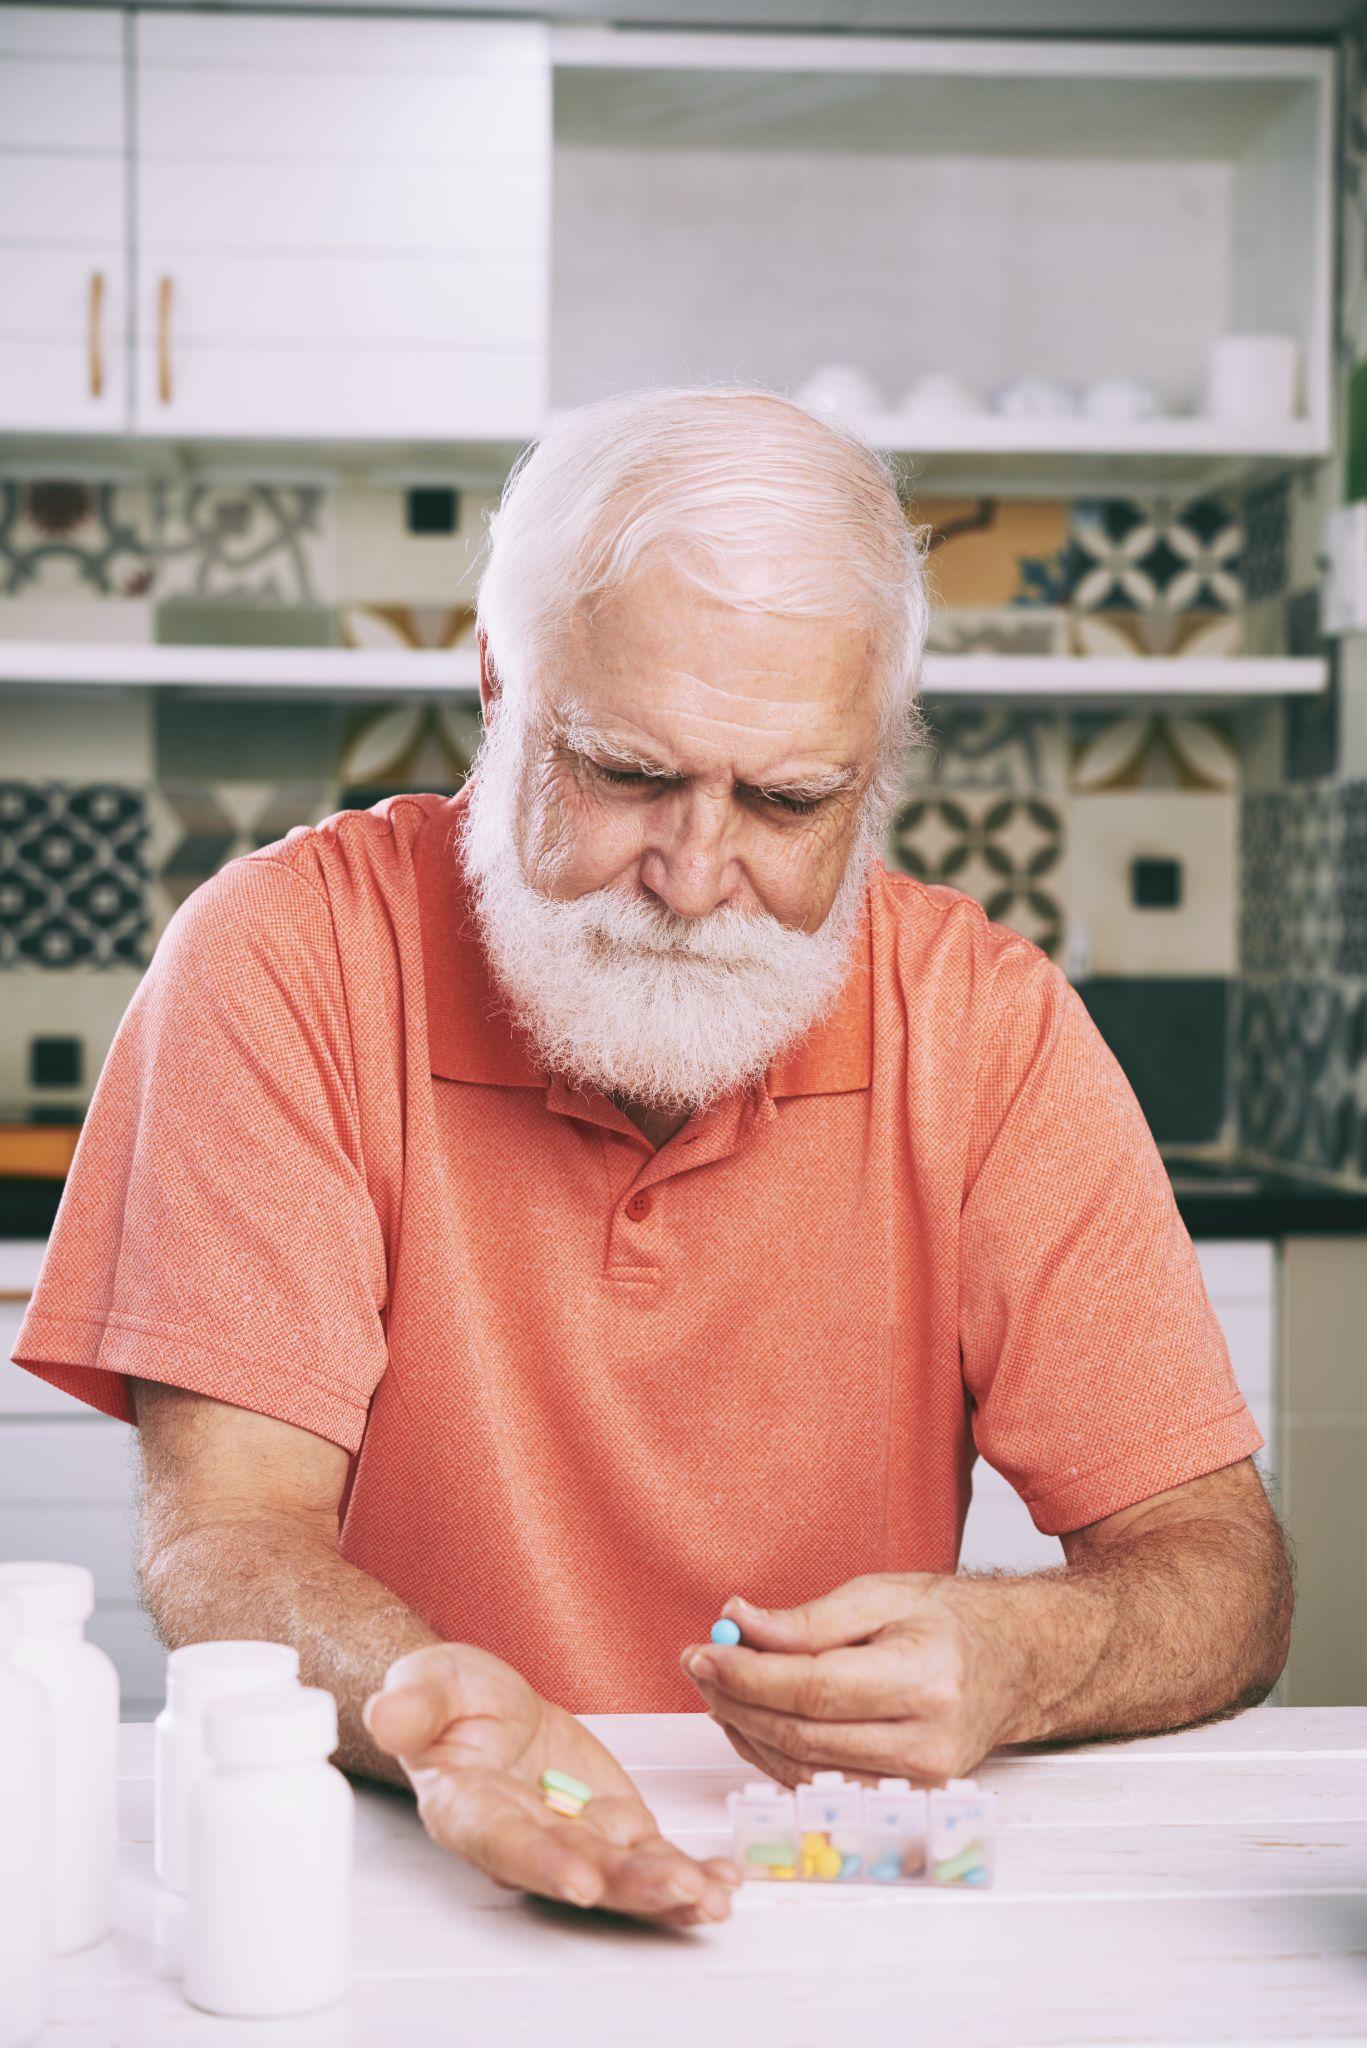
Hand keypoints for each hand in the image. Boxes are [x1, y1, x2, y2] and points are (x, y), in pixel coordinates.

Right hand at [364, 1643, 739, 1926]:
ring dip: (669, 1888)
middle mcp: (525, 1838)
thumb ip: (412, 1706)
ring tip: (713, 1896)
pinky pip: (651, 1855)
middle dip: (629, 1886)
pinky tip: (725, 1880)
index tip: (580, 1881)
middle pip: (577, 1870)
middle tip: (677, 1889)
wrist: (480, 1703)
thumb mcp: (423, 1684)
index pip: (504, 1842)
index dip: (541, 1865)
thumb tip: (386, 1715)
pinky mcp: (610, 1826)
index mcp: (470, 1809)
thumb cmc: (445, 1701)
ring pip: (622, 1873)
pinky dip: (690, 1870)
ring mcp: (572, 1837)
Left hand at [680, 1575, 1017, 1787]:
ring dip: (747, 1730)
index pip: (814, 1689)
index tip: (704, 1651)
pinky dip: (775, 1754)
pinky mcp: (907, 1797)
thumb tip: (737, 1621)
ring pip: (804, 1769)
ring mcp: (920, 1780)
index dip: (748, 1675)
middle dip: (737, 1701)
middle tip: (698, 1665)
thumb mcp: (882, 1594)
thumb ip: (808, 1618)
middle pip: (802, 1734)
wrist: (1017, 1664)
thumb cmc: (951, 1622)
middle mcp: (927, 1741)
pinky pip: (821, 1784)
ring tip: (717, 1687)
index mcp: (926, 1679)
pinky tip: (751, 1719)